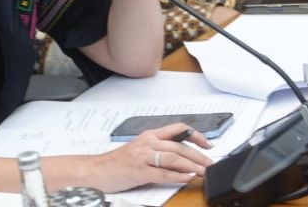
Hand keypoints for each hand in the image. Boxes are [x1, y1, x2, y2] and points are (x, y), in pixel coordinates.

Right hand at [89, 123, 213, 192]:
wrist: (96, 170)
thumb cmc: (118, 162)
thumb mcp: (140, 150)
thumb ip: (158, 150)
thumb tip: (183, 158)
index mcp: (149, 135)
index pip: (178, 129)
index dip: (196, 135)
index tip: (208, 144)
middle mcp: (148, 143)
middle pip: (179, 146)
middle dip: (199, 155)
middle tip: (211, 163)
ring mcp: (143, 157)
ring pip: (174, 158)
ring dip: (192, 166)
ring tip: (204, 172)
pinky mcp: (139, 171)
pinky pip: (163, 173)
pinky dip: (178, 176)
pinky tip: (188, 178)